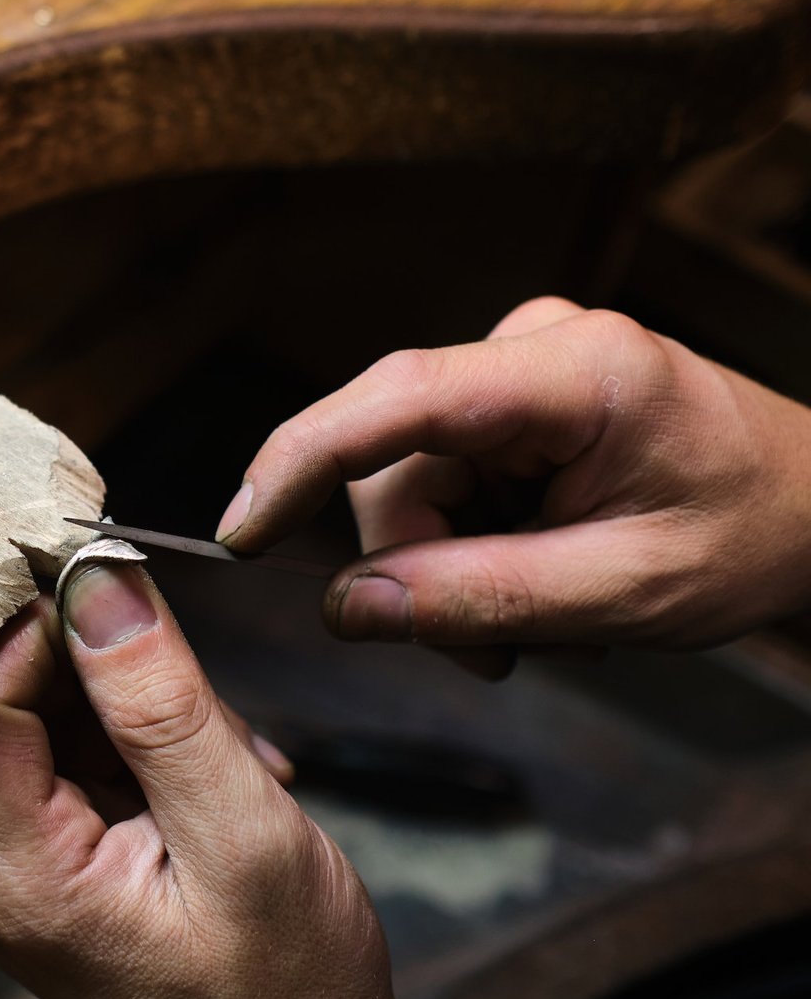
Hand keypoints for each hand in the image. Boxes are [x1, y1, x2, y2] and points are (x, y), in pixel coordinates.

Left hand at [0, 564, 402, 998]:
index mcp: (20, 874)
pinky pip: (79, 758)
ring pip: (47, 720)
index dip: (25, 619)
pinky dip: (148, 742)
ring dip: (137, 704)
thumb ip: (163, 705)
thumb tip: (95, 579)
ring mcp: (25, 868)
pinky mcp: (60, 862)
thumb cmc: (291, 993)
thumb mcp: (243, 834)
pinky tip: (218, 771)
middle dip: (97, 662)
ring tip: (228, 753)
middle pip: (0, 701)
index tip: (104, 570)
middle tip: (195, 679)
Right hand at [216, 298, 810, 663]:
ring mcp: (521, 367)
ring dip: (454, 567)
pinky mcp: (516, 397)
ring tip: (542, 622)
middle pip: (398, 465)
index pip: (396, 401)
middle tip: (491, 649)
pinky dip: (475, 543)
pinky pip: (445, 478)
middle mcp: (531, 348)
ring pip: (414, 483)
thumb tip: (345, 606)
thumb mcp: (624, 593)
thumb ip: (478, 599)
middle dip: (423, 566)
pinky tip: (541, 573)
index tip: (240, 533)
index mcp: (573, 373)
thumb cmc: (758, 535)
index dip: (300, 462)